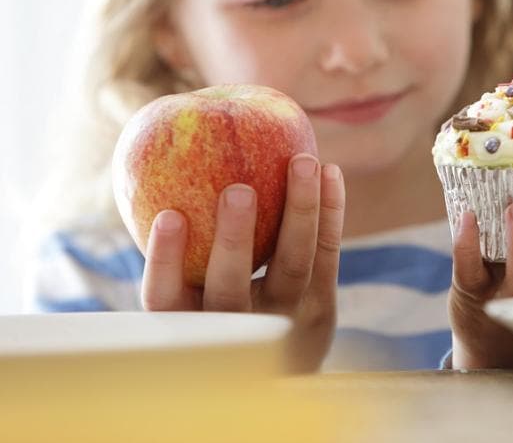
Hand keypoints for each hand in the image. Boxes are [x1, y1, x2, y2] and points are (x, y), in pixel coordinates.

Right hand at [141, 153, 344, 372]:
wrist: (280, 369)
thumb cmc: (219, 310)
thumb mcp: (190, 298)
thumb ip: (177, 252)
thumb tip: (162, 169)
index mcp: (192, 325)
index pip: (166, 299)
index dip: (164, 259)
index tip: (169, 215)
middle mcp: (238, 328)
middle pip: (231, 291)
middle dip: (234, 241)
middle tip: (237, 191)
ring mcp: (286, 319)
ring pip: (293, 265)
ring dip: (299, 211)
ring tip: (302, 162)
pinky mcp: (322, 307)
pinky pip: (326, 254)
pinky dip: (329, 212)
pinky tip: (329, 171)